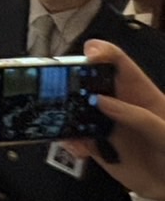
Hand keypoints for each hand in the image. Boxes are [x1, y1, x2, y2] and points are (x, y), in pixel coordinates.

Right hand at [62, 39, 164, 199]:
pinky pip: (73, 137)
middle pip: (86, 81)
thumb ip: (140, 118)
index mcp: (137, 92)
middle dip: (68, 81)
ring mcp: (103, 123)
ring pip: (73, 108)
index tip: (88, 56)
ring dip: (63, 114)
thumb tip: (102, 101)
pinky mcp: (94, 144)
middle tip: (60, 90)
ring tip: (64, 124)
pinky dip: (68, 141)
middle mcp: (116, 103)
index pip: (117, 62)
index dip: (101, 51)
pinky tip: (79, 149)